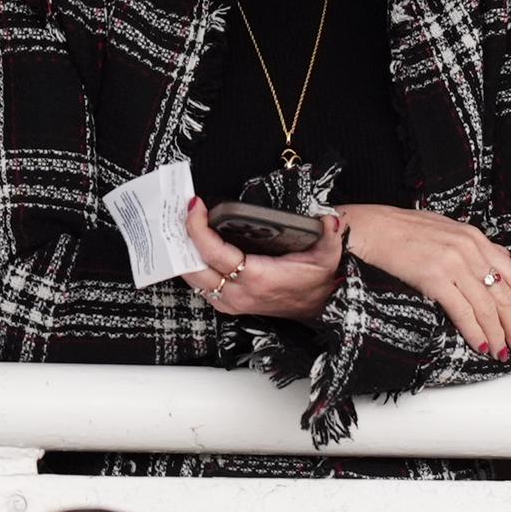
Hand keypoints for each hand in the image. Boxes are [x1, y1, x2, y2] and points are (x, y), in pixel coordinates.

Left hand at [182, 197, 344, 321]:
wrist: (318, 304)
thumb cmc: (317, 279)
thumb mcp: (328, 255)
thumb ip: (330, 235)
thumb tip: (329, 220)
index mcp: (258, 278)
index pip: (215, 254)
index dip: (199, 229)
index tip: (196, 206)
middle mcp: (239, 293)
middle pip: (193, 267)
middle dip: (182, 238)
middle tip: (181, 211)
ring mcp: (230, 302)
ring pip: (192, 278)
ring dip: (183, 252)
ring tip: (180, 224)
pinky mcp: (227, 304)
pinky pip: (200, 284)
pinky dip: (191, 264)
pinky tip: (190, 247)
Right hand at [336, 202, 510, 357]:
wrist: (372, 228)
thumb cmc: (404, 231)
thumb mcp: (448, 231)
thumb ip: (473, 249)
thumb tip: (494, 268)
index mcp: (477, 238)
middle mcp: (471, 249)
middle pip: (505, 294)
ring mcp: (454, 263)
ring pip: (488, 306)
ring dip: (499, 334)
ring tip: (504, 352)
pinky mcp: (434, 278)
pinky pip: (463, 311)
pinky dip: (476, 332)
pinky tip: (481, 345)